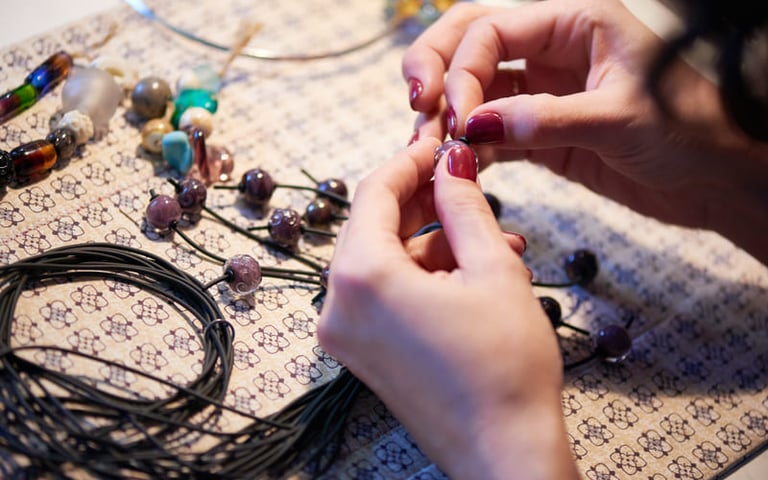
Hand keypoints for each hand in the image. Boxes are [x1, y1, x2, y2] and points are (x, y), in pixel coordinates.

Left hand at [318, 138, 578, 478]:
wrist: (505, 455)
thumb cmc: (505, 368)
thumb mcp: (493, 269)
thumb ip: (464, 205)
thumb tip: (452, 161)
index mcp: (361, 277)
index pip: (374, 193)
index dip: (410, 160)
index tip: (439, 143)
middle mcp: (337, 305)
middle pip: (374, 226)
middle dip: (422, 202)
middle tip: (464, 182)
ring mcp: (346, 334)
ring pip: (384, 261)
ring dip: (432, 242)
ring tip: (492, 237)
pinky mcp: (362, 353)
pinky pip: (385, 294)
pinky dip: (422, 276)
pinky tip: (472, 270)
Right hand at [403, 0, 767, 263]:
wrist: (717, 179)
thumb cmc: (693, 130)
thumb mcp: (621, 118)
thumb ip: (546, 120)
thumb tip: (476, 126)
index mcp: (575, 23)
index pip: (493, 29)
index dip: (464, 69)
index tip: (460, 116)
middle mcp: (552, 52)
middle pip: (471, 44)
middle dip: (436, 70)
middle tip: (418, 105)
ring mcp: (542, 94)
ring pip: (475, 92)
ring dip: (447, 115)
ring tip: (429, 146)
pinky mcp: (541, 135)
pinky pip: (491, 133)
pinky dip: (469, 147)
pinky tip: (457, 165)